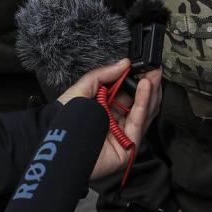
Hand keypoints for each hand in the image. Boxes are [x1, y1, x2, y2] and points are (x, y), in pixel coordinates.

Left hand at [59, 59, 162, 180]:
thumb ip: (101, 76)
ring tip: (153, 74)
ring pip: (144, 111)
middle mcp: (116, 122)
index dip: (136, 80)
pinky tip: (146, 87)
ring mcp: (124, 135)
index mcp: (105, 110)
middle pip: (139, 103)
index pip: (127, 94)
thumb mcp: (79, 91)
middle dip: (148, 84)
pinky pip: (139, 122)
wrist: (58, 147)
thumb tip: (123, 64)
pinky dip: (144, 103)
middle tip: (153, 69)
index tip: (144, 67)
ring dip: (150, 91)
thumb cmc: (63, 124)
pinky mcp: (129, 147)